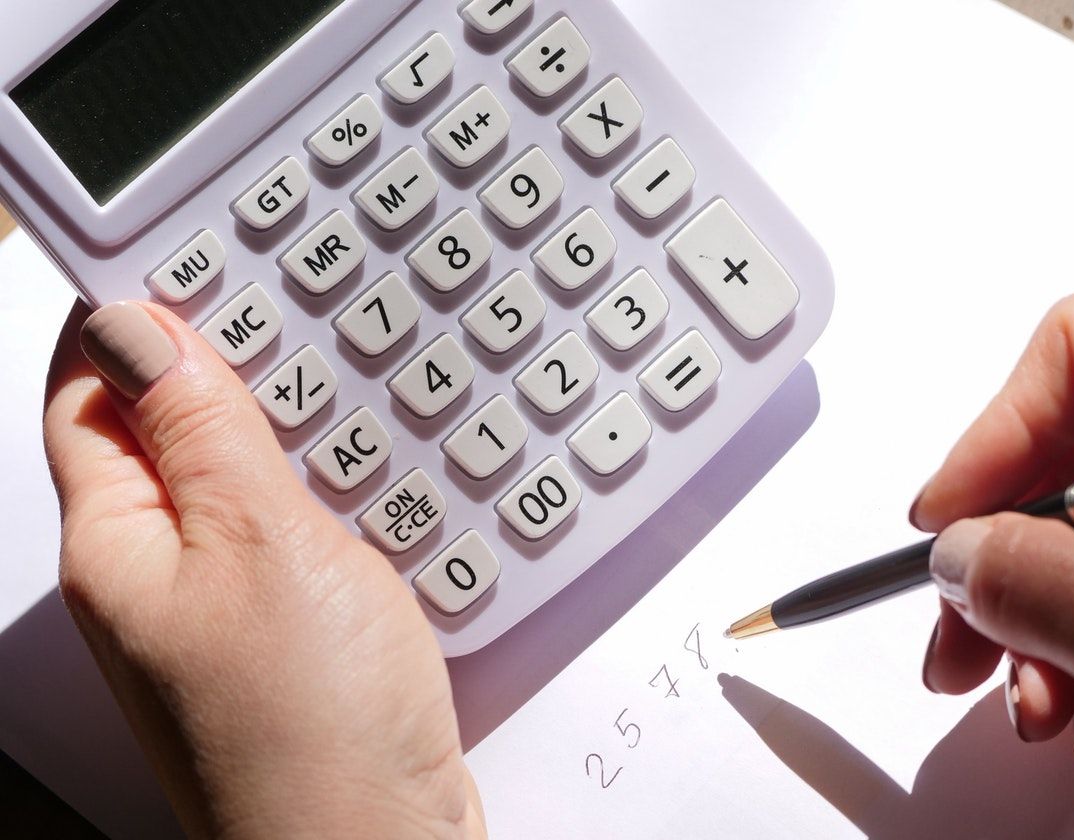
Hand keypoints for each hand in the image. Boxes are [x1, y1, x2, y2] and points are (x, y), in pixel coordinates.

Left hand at [43, 302, 484, 838]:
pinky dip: (342, 494)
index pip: (91, 392)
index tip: (202, 255)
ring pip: (246, 480)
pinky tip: (390, 479)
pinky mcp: (294, 634)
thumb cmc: (304, 728)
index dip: (135, 317)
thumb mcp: (258, 543)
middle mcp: (158, 575)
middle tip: (300, 305)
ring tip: (357, 382)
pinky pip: (302, 535)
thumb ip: (204, 432)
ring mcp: (227, 608)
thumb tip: (140, 328)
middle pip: (168, 430)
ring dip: (298, 430)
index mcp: (116, 541)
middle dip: (228, 365)